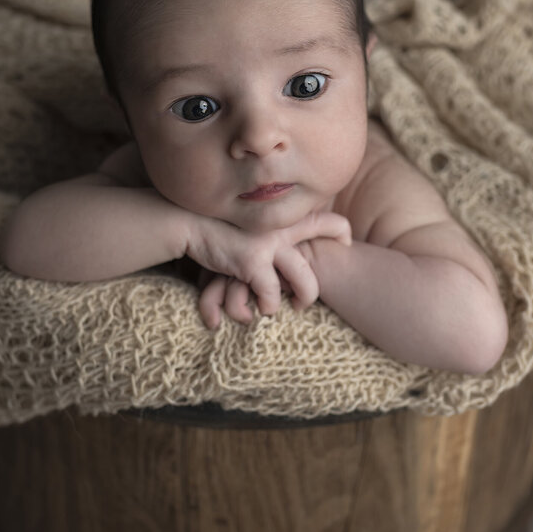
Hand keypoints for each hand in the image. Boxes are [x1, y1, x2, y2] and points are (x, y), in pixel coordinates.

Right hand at [186, 211, 350, 324]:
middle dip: (313, 290)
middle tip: (299, 303)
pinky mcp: (253, 262)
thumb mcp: (251, 225)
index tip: (344, 246)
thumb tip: (287, 250)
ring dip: (295, 304)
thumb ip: (270, 234)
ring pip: (307, 286)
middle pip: (324, 261)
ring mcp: (271, 245)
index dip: (342, 234)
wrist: (188, 221)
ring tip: (270, 311)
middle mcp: (283, 230)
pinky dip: (258, 310)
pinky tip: (245, 312)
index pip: (328, 220)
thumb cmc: (219, 226)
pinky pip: (270, 298)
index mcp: (285, 219)